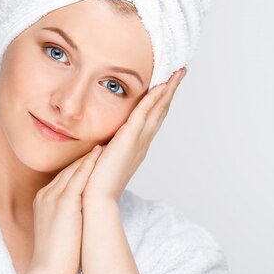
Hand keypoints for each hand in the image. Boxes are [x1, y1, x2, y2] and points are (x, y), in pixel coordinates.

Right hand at [25, 145, 103, 273]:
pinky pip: (79, 177)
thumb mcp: (57, 227)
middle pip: (68, 169)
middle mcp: (46, 194)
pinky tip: (100, 155)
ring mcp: (53, 196)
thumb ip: (64, 214)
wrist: (47, 270)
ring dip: (90, 155)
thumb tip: (78, 213)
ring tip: (105, 143)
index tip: (93, 155)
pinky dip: (89, 164)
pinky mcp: (64, 202)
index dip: (79, 165)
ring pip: (74, 169)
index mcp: (43, 199)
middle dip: (85, 156)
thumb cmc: (56, 255)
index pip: (64, 176)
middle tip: (102, 142)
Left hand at [82, 67, 185, 202]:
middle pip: (160, 111)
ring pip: (157, 110)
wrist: (95, 200)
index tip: (167, 84)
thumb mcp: (99, 160)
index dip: (160, 101)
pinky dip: (154, 99)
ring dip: (168, 90)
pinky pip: (144, 114)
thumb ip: (102, 150)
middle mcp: (141, 143)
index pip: (150, 119)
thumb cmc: (93, 184)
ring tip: (178, 73)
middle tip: (180, 72)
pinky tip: (162, 86)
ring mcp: (138, 142)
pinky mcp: (129, 140)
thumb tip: (96, 144)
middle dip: (170, 91)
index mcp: (135, 147)